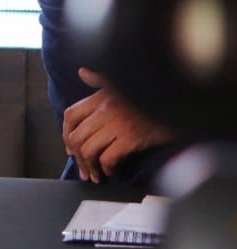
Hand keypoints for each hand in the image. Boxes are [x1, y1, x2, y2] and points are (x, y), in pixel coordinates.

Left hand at [62, 68, 177, 182]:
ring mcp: (117, 125)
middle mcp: (104, 110)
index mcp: (100, 97)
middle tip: (85, 170)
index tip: (70, 148)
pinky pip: (108, 158)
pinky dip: (107, 169)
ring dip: (90, 167)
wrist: (181, 99)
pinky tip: (113, 172)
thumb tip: (82, 72)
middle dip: (77, 158)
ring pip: (88, 150)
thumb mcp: (125, 80)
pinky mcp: (132, 138)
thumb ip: (101, 79)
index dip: (66, 133)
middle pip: (76, 137)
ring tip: (98, 176)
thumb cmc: (154, 93)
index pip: (70, 115)